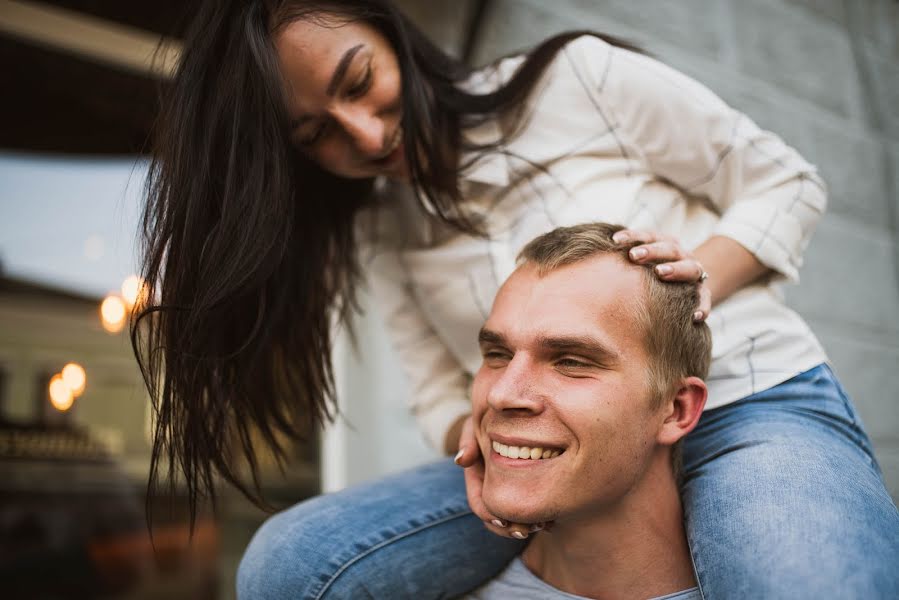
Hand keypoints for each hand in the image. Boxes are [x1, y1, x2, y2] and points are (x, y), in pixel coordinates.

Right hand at [454, 415, 548, 538]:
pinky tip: (554, 520)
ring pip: (514, 520)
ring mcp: (509, 491)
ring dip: (527, 526)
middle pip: (496, 518)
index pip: (479, 503)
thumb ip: (469, 440)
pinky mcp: (527, 490)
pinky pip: (531, 512)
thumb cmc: (492, 419)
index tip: (503, 521)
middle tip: (529, 529)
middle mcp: (491, 488)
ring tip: (545, 525)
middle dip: (510, 528)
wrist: (513, 415)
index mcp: (477, 477)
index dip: (489, 514)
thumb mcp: (477, 426)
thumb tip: (461, 461)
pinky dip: (541, 518)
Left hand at [612, 229, 711, 320]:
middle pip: (669, 248)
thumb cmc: (650, 276)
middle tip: (633, 255)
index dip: (633, 236)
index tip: (615, 240)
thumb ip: (620, 261)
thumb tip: (581, 262)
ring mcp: (694, 272)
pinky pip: (705, 298)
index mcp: (664, 243)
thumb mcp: (638, 264)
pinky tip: (694, 317)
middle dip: (651, 250)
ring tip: (661, 273)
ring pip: (690, 267)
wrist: (686, 285)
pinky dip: (702, 305)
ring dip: (676, 269)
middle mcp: (681, 254)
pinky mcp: (703, 292)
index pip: (649, 235)